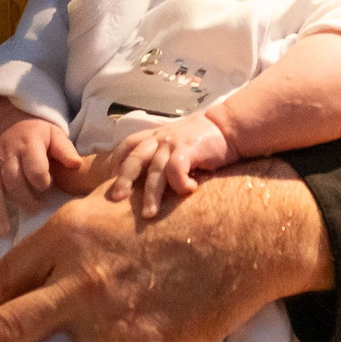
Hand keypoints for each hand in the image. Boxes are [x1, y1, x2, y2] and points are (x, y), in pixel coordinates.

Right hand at [0, 102, 80, 236]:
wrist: (10, 115)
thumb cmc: (38, 129)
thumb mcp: (55, 132)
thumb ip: (65, 149)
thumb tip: (76, 165)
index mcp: (28, 144)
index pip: (34, 167)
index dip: (42, 182)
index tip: (49, 189)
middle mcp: (7, 154)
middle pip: (12, 181)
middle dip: (24, 200)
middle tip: (36, 211)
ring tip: (5, 230)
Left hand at [111, 114, 235, 217]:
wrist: (229, 126)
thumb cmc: (203, 139)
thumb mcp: (177, 143)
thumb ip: (163, 156)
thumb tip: (151, 182)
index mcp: (155, 136)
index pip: (127, 145)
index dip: (117, 162)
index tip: (112, 179)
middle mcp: (161, 138)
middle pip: (134, 158)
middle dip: (123, 180)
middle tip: (116, 199)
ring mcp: (174, 143)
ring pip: (155, 170)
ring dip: (151, 194)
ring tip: (149, 214)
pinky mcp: (189, 149)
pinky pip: (176, 169)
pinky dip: (179, 184)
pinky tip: (188, 191)